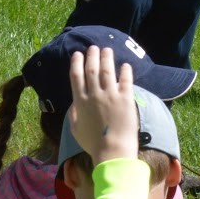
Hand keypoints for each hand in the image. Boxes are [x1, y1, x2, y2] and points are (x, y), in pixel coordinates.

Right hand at [67, 46, 139, 165]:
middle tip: (93, 47)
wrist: (112, 150)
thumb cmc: (93, 143)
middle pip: (91, 69)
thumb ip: (73, 113)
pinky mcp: (126, 99)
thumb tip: (74, 102)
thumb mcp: (75, 129)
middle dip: (92, 56)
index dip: (76, 63)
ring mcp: (110, 95)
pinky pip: (125, 80)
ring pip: (107, 71)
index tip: (77, 54)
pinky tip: (125, 65)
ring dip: (107, 58)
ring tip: (107, 50)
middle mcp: (94, 95)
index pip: (76, 77)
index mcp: (80, 102)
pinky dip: (125, 71)